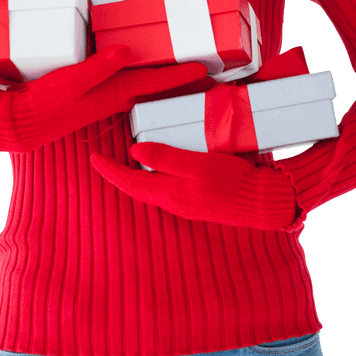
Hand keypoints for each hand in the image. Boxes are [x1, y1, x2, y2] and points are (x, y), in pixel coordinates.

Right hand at [0, 46, 207, 151]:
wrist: (26, 123)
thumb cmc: (47, 103)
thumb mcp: (72, 80)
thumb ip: (99, 66)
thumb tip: (127, 51)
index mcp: (115, 92)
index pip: (156, 81)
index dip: (181, 74)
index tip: (205, 68)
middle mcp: (116, 96)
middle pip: (156, 83)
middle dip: (179, 76)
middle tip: (204, 68)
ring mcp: (105, 96)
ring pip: (143, 83)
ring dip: (162, 75)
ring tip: (181, 65)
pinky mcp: (94, 94)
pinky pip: (126, 81)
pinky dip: (140, 74)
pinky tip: (139, 66)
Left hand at [90, 141, 298, 229]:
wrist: (263, 203)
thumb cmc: (232, 183)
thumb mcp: (198, 165)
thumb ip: (166, 158)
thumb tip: (134, 152)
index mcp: (169, 194)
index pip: (129, 183)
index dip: (109, 171)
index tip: (93, 158)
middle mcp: (174, 202)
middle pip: (137, 187)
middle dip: (119, 174)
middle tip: (106, 157)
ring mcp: (186, 203)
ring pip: (153, 187)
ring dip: (137, 174)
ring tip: (128, 157)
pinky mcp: (197, 200)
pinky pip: (169, 186)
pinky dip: (158, 175)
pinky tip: (162, 163)